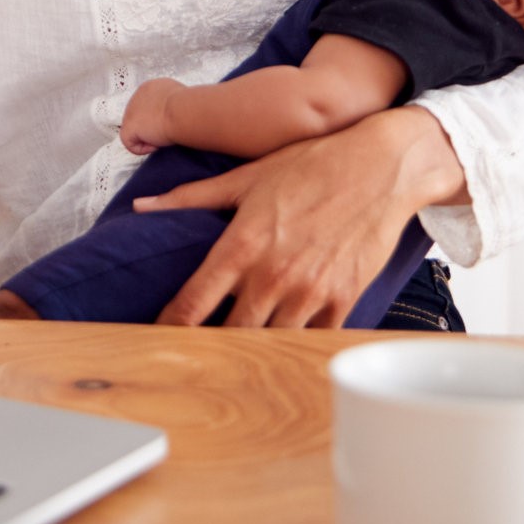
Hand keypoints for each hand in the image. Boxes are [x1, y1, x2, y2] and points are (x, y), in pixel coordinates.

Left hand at [119, 78, 181, 154]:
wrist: (183, 112)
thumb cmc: (188, 107)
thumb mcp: (180, 98)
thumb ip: (170, 103)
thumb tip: (173, 113)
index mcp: (149, 87)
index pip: (147, 106)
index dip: (157, 118)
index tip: (169, 123)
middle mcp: (137, 96)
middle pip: (139, 118)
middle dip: (151, 128)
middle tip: (166, 132)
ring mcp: (130, 111)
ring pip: (134, 132)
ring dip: (149, 138)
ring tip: (163, 137)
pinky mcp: (128, 126)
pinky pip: (130, 143)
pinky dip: (143, 148)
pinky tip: (155, 144)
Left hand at [134, 106, 464, 327]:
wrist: (380, 168)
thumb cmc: (313, 166)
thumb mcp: (247, 177)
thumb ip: (191, 197)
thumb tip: (143, 206)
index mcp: (242, 244)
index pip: (193, 302)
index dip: (171, 326)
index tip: (158, 337)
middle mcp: (272, 274)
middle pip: (229, 334)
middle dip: (210, 346)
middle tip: (196, 354)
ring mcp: (310, 292)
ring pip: (270, 343)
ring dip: (253, 350)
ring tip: (239, 357)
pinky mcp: (342, 300)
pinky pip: (313, 340)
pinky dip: (297, 345)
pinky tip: (286, 345)